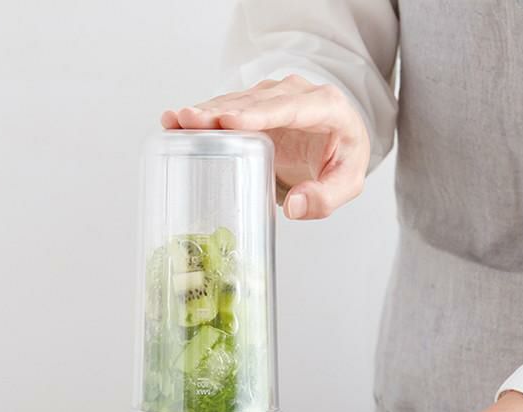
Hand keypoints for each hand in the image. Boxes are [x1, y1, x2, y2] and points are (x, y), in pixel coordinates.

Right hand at [162, 74, 369, 219]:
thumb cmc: (342, 160)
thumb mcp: (347, 184)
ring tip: (175, 121)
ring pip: (236, 101)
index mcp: (326, 106)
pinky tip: (177, 122)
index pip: (288, 107)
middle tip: (190, 120)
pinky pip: (227, 108)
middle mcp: (296, 93)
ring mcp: (272, 97)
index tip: (229, 122)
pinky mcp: (254, 106)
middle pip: (255, 101)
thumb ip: (326, 197)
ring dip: (205, 112)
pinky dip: (204, 116)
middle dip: (220, 111)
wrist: (338, 145)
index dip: (257, 114)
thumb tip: (295, 206)